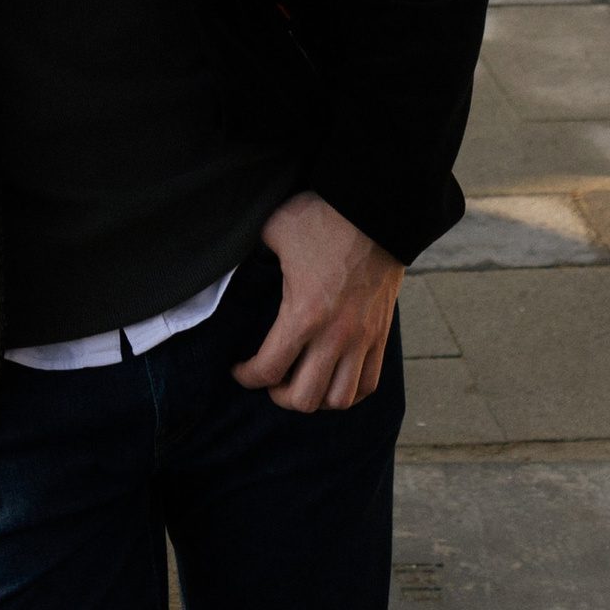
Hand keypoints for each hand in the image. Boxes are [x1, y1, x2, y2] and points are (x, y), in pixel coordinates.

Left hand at [232, 192, 403, 412]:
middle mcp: (334, 336)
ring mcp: (361, 339)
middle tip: (271, 379)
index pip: (268, 369)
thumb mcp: (276, 229)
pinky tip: (334, 380)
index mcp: (303, 314)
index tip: (239, 370)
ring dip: (316, 399)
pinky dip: (350, 392)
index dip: (246, 377)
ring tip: (303, 383)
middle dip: (279, 396)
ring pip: (339, 400)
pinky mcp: (380, 335)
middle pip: (304, 398)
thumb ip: (252, 250)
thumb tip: (230, 253)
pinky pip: (369, 384)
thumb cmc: (323, 217)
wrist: (376, 209)